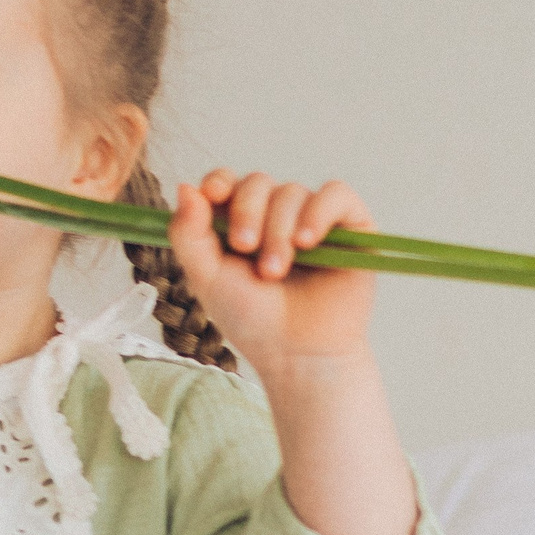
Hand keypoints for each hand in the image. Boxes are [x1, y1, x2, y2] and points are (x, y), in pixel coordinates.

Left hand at [167, 170, 376, 376]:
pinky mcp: (350, 226)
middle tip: (244, 248)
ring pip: (292, 192)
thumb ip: (188, 234)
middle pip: (257, 182)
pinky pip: (336, 194)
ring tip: (275, 271)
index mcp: (238, 223)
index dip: (219, 181)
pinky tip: (307, 242)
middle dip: (247, 212)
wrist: (297, 353)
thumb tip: (184, 186)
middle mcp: (275, 215)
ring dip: (278, 230)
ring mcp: (312, 218)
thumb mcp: (206, 277)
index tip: (213, 195)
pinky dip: (318, 211)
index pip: (227, 182)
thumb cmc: (251, 319)